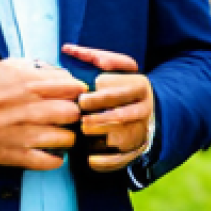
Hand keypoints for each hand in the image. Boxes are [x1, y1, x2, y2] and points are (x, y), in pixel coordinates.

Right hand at [0, 57, 86, 169]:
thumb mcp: (7, 66)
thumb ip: (37, 68)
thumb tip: (64, 76)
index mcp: (26, 82)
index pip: (71, 86)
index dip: (77, 92)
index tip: (75, 96)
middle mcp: (26, 107)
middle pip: (72, 112)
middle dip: (74, 113)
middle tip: (68, 116)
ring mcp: (20, 133)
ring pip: (65, 138)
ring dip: (66, 137)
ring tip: (59, 134)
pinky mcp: (13, 155)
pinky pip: (48, 162)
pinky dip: (56, 159)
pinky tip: (52, 152)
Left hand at [62, 44, 153, 172]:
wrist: (144, 105)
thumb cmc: (118, 82)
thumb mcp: (111, 65)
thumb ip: (90, 56)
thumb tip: (66, 48)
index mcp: (139, 86)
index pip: (121, 93)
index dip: (101, 97)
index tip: (82, 100)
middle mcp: (144, 109)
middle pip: (122, 117)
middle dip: (99, 119)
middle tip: (80, 120)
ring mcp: (142, 130)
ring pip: (123, 138)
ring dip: (102, 138)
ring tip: (84, 134)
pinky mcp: (137, 149)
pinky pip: (124, 159)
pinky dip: (106, 162)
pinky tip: (90, 159)